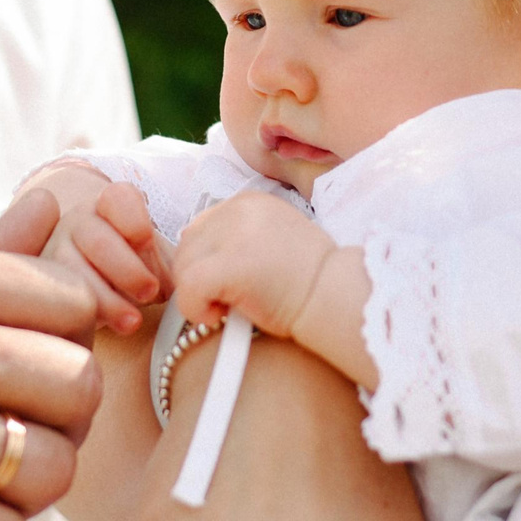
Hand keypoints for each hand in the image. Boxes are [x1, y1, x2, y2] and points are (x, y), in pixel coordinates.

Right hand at [44, 174, 173, 334]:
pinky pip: (58, 300)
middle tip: (150, 292)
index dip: (134, 221)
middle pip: (98, 240)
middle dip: (127, 270)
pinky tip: (101, 326)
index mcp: (110, 205)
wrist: (99, 281)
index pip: (119, 198)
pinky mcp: (42, 286)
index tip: (147, 241)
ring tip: (132, 322)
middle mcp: (78, 222)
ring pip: (73, 273)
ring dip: (106, 300)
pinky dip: (82, 315)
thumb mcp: (157, 257)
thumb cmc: (138, 265)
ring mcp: (55, 251)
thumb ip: (170, 264)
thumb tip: (181, 285)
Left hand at [172, 193, 332, 337]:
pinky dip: (196, 309)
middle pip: (187, 245)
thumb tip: (201, 256)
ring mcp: (233, 234)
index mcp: (249, 202)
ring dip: (198, 294)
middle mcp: (238, 209)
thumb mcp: (276, 242)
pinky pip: (188, 289)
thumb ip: (240, 239)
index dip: (207, 261)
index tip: (229, 284)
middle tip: (227, 300)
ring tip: (229, 308)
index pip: (201, 228)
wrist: (338, 298)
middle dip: (199, 278)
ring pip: (183, 267)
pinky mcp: (228, 264)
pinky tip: (219, 318)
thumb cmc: (312, 281)